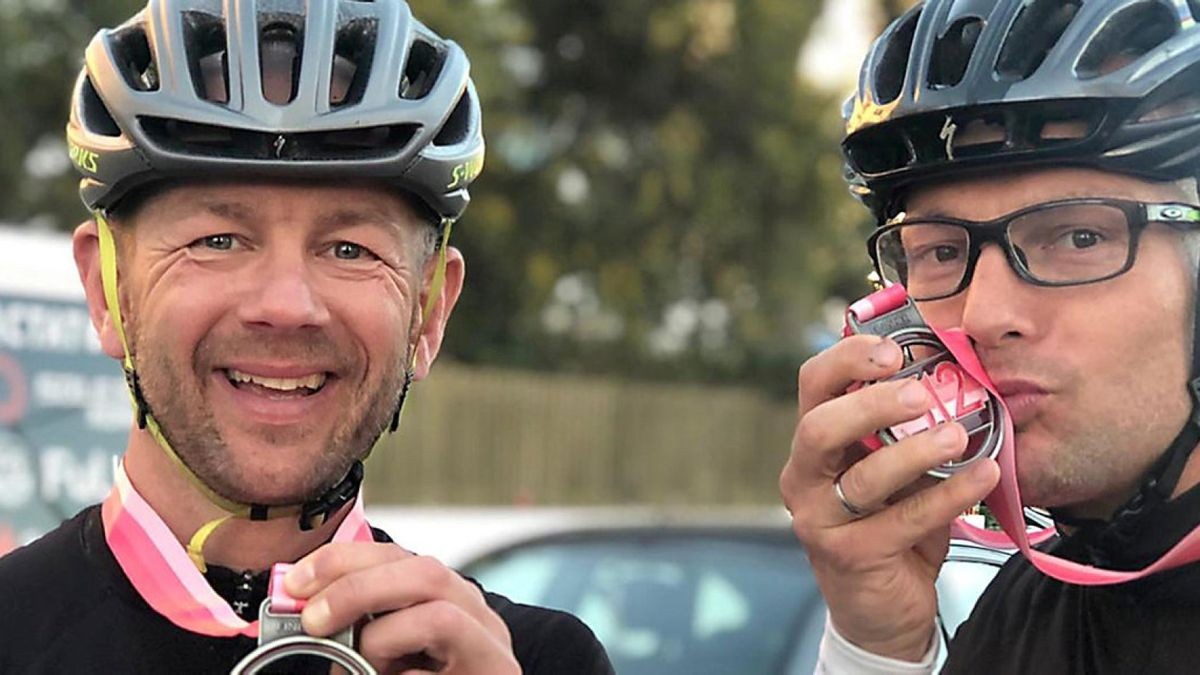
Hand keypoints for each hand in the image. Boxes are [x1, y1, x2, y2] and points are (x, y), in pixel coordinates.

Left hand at [284, 543, 519, 673]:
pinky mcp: (496, 669)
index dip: (342, 560)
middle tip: (311, 618)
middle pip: (425, 569)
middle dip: (357, 586)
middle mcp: (473, 612)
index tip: (295, 582)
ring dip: (382, 633)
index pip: (396, 558)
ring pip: (441, 609)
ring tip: (360, 660)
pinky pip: (447, 646)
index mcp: (442, 598)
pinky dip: (404, 664)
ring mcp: (491, 643)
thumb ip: (350, 634)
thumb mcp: (378, 659)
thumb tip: (300, 613)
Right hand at [779, 335, 998, 660]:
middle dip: (871, 404)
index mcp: (813, 444)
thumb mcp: (890, 468)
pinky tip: (983, 475)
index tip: (893, 350)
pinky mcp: (851, 556)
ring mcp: (821, 520)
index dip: (848, 359)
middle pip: (819, 427)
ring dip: (915, 451)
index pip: (813, 385)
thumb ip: (904, 429)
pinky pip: (902, 520)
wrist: (882, 610)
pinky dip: (947, 495)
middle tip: (921, 394)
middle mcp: (803, 478)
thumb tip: (957, 373)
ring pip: (863, 478)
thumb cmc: (889, 523)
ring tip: (959, 435)